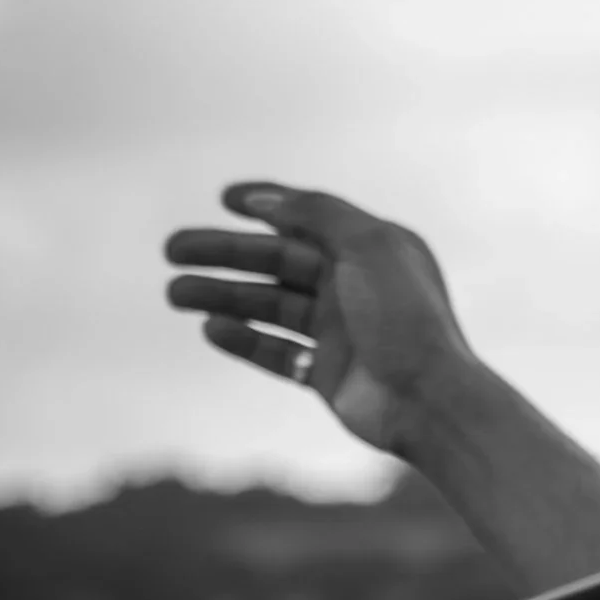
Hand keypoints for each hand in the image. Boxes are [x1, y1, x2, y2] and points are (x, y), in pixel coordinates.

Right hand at [162, 183, 475, 460]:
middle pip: (276, 261)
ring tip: (175, 293)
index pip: (309, 217)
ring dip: (221, 296)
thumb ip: (315, 213)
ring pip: (269, 305)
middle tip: (170, 250)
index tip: (225, 198)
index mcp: (372, 248)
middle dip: (223, 253)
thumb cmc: (405, 318)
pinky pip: (276, 351)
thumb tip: (266, 200)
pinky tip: (211, 330)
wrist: (429, 401)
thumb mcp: (367, 246)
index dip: (267, 204)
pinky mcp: (327, 373)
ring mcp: (340, 332)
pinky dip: (244, 339)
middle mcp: (355, 286)